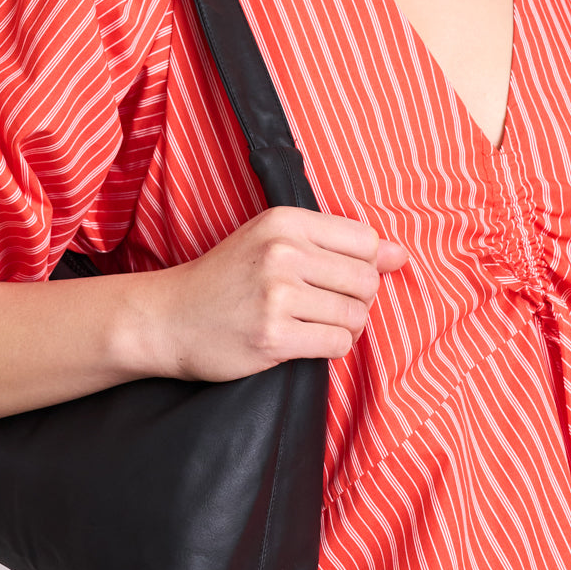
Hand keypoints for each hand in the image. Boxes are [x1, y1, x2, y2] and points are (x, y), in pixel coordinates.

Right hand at [140, 207, 408, 381]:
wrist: (169, 317)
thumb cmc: (227, 279)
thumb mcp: (273, 242)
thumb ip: (337, 245)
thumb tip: (402, 255)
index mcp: (285, 221)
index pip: (365, 239)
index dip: (363, 264)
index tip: (336, 277)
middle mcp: (283, 253)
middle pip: (367, 280)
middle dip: (357, 300)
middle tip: (324, 306)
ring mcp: (278, 296)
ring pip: (356, 315)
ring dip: (344, 327)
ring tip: (312, 324)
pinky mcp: (274, 337)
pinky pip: (337, 344)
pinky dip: (330, 348)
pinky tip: (303, 341)